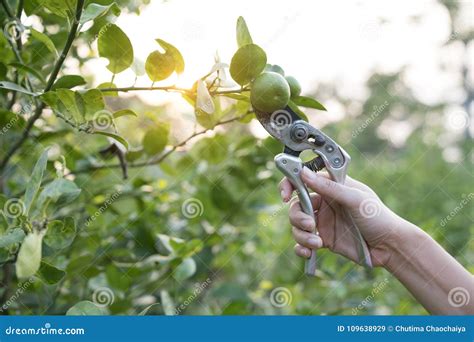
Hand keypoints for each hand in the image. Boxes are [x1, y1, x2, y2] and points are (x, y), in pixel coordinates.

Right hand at [280, 167, 404, 266]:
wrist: (389, 247)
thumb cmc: (378, 217)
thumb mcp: (355, 199)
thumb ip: (329, 188)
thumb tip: (303, 173)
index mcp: (331, 187)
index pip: (303, 180)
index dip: (290, 184)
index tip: (285, 195)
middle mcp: (324, 203)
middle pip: (296, 205)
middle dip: (297, 216)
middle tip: (309, 225)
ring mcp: (322, 222)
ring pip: (297, 225)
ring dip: (301, 235)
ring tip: (316, 243)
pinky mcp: (323, 239)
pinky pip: (303, 242)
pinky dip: (301, 248)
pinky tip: (308, 253)